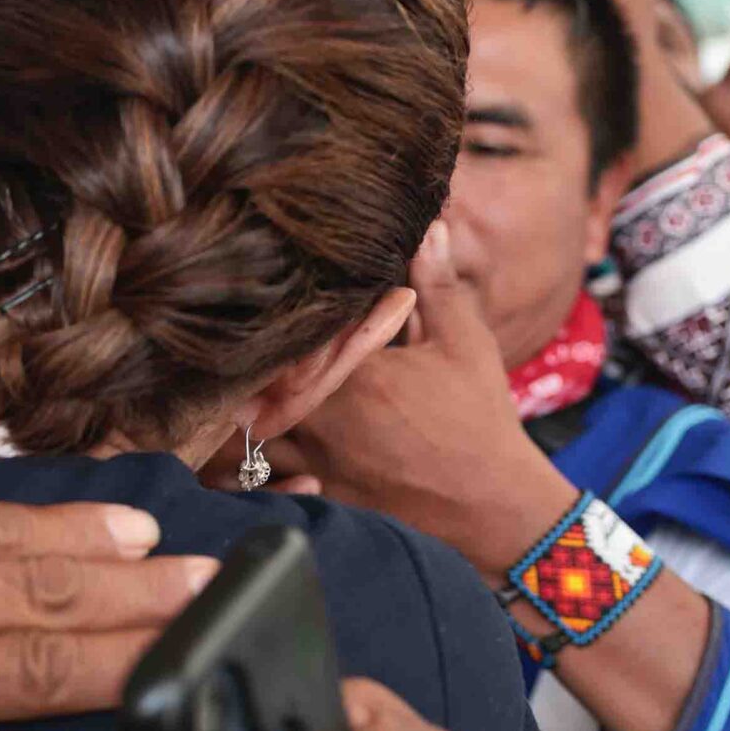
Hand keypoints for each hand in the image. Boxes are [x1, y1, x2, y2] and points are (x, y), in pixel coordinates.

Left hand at [263, 226, 573, 573]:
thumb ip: (437, 285)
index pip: (289, 339)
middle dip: (246, 369)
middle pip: (254, 387)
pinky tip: (253, 444)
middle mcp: (323, 422)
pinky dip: (251, 464)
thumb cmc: (480, 418)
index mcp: (353, 377)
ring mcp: (318, 464)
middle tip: (236, 348)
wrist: (493, 503)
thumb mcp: (465, 343)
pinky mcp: (322, 496)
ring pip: (248, 439)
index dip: (276, 323)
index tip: (273, 306)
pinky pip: (264, 482)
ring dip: (242, 417)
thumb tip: (428, 227)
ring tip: (237, 395)